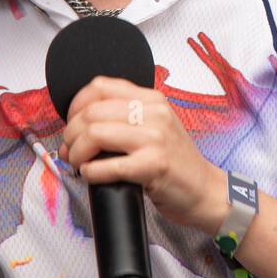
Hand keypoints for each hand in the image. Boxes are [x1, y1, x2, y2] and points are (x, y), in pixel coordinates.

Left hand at [57, 75, 229, 234]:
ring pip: (94, 134)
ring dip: (77, 153)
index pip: (100, 86)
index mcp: (153, 99)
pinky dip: (90, 172)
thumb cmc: (177, 163)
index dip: (76, 105)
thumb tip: (77, 126)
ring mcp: (155, 139)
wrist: (205, 190)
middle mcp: (155, 114)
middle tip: (71, 150)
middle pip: (91, 112)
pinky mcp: (153, 166)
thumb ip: (125, 118)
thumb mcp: (156, 126)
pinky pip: (106, 165)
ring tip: (79, 163)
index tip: (73, 122)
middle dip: (71, 134)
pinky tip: (92, 175)